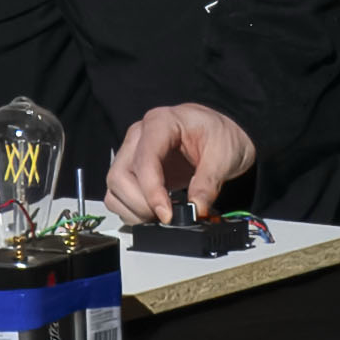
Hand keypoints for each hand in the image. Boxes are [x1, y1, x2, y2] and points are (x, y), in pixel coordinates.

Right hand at [105, 101, 254, 221]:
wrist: (220, 136)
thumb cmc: (220, 135)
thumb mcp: (224, 155)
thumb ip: (208, 182)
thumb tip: (196, 209)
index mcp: (161, 123)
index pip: (144, 158)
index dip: (152, 190)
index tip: (168, 214)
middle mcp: (139, 136)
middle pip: (120, 175)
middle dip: (140, 204)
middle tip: (166, 217)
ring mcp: (132, 153)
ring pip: (114, 187)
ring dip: (133, 209)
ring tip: (162, 216)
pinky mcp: (132, 170)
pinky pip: (117, 194)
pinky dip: (131, 210)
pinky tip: (154, 212)